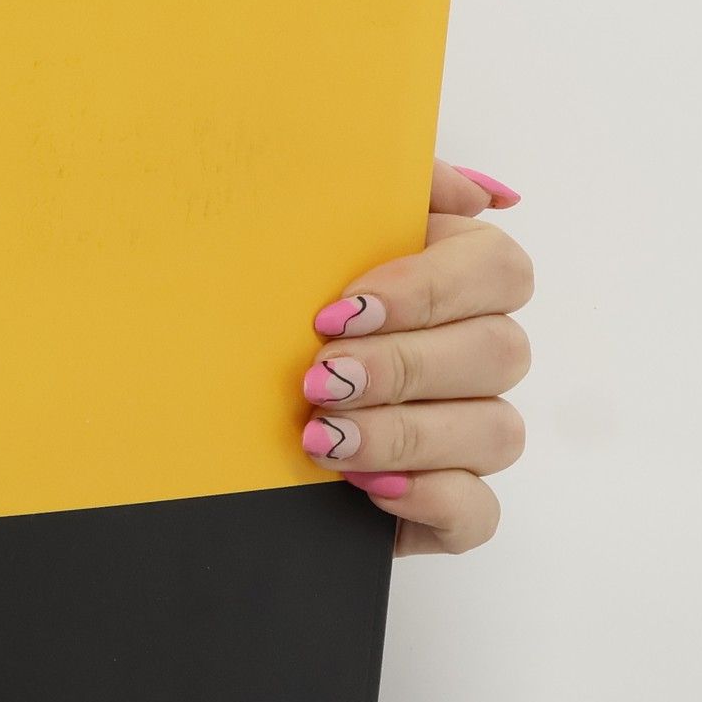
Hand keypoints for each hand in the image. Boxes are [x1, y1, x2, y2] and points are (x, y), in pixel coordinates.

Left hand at [300, 161, 531, 554]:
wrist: (201, 417)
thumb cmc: (262, 314)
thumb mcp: (297, 237)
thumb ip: (373, 188)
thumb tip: (476, 192)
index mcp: (452, 279)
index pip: (497, 268)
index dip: (428, 290)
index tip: (337, 311)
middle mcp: (474, 355)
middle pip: (500, 351)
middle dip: (403, 367)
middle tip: (319, 380)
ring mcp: (469, 436)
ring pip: (496, 432)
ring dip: (405, 435)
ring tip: (322, 440)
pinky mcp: (449, 510)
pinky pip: (479, 512)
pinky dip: (429, 499)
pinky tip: (363, 490)